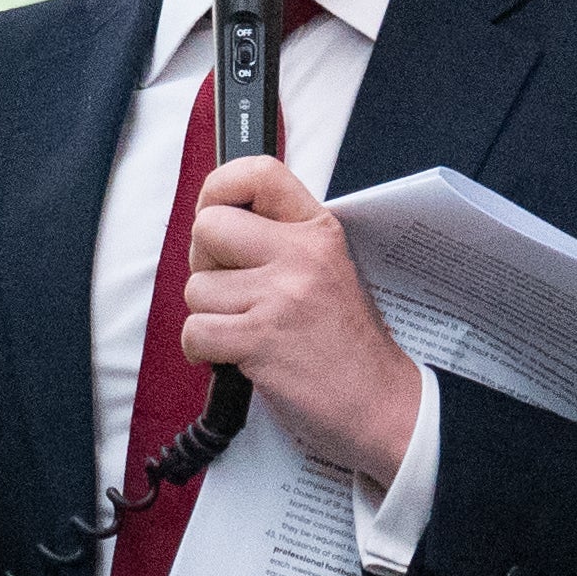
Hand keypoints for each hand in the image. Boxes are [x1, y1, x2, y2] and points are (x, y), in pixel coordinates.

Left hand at [175, 157, 424, 487]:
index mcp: (318, 230)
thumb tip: (213, 222)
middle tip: (233, 291)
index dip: (219, 188)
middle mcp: (301, 255)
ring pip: (197, 288)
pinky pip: (195, 331)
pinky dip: (205, 351)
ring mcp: (281, 296)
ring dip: (211, 317)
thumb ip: (281, 240)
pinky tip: (237, 357)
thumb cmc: (345, 343)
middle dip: (206, 263)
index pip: (258, 172)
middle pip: (207, 227)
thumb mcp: (329, 269)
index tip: (216, 213)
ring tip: (248, 332)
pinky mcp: (260, 339)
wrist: (380, 403)